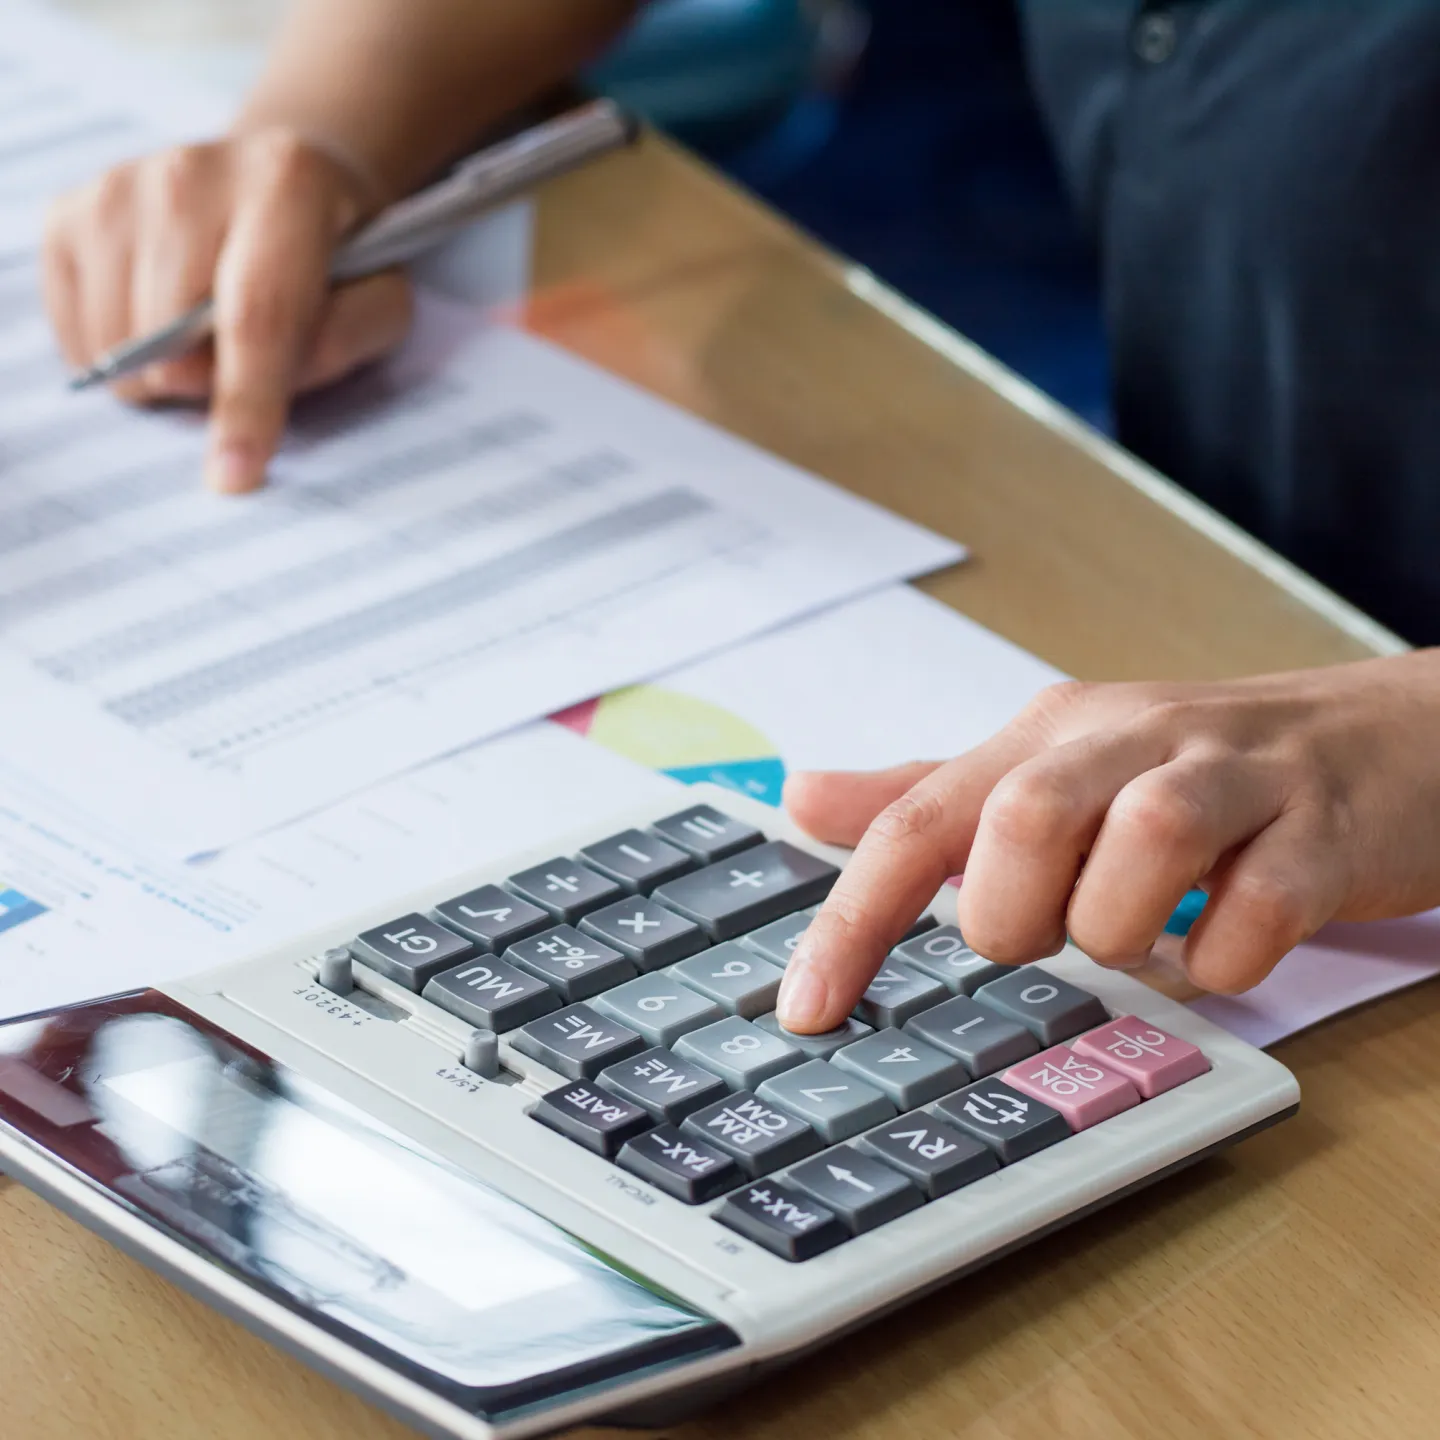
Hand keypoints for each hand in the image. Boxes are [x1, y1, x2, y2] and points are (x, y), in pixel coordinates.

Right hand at [42, 128, 414, 492]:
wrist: (276, 182)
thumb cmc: (335, 261)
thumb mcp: (378, 302)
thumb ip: (341, 343)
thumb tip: (265, 387)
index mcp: (286, 187)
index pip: (257, 316)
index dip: (246, 403)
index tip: (235, 473)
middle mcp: (194, 172)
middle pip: (170, 335)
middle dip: (201, 384)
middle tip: (234, 366)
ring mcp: (122, 187)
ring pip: (114, 339)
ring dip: (157, 372)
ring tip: (200, 341)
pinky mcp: (71, 211)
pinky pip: (74, 329)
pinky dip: (113, 352)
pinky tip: (156, 324)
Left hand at [775, 653, 1439, 1031]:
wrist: (1383, 739)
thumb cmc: (1196, 771)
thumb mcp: (1050, 770)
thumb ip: (930, 795)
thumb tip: (801, 797)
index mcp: (1049, 736)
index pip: (919, 819)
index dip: (853, 919)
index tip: (808, 1010)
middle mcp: (1130, 741)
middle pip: (1023, 819)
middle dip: (1015, 914)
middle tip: (1048, 936)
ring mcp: (1233, 779)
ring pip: (1145, 843)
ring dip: (1123, 928)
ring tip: (1141, 934)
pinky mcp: (1325, 830)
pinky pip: (1261, 909)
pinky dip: (1229, 958)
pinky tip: (1226, 946)